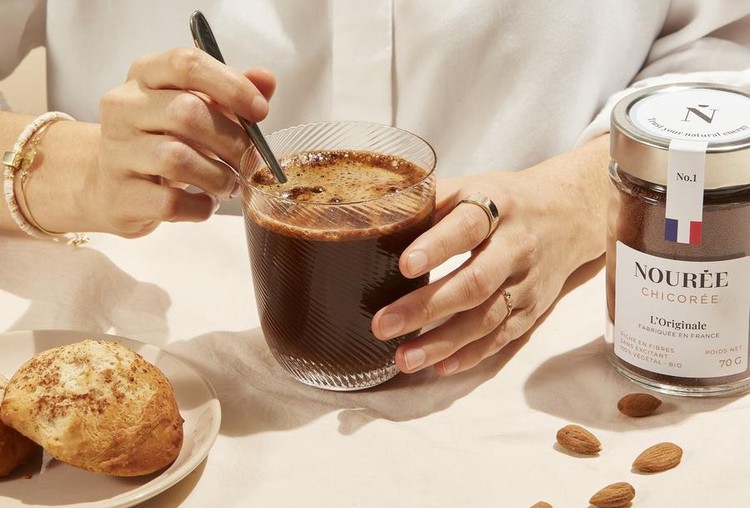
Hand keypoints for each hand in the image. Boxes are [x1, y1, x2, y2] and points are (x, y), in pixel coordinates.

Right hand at [27, 47, 274, 237]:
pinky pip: (170, 203)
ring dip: (219, 177)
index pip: (186, 64)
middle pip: (186, 113)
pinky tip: (206, 203)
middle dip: (232, 141)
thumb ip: (231, 93)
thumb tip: (266, 80)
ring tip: (230, 184)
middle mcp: (123, 107)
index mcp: (145, 75)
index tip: (260, 111)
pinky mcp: (119, 195)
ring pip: (176, 159)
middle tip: (250, 161)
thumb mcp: (198, 109)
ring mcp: (116, 152)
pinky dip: (200, 207)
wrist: (112, 186)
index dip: (231, 86)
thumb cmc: (164, 141)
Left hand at [371, 135, 609, 374]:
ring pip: (486, 319)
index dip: (437, 246)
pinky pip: (501, 338)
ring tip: (403, 358)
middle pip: (474, 283)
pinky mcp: (532, 310)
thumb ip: (430, 201)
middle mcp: (516, 248)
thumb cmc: (507, 200)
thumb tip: (376, 217)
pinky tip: (439, 366)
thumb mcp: (473, 186)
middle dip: (426, 307)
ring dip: (443, 342)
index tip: (404, 265)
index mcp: (498, 207)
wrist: (571, 215)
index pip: (468, 226)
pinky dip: (470, 355)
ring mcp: (527, 284)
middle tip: (383, 325)